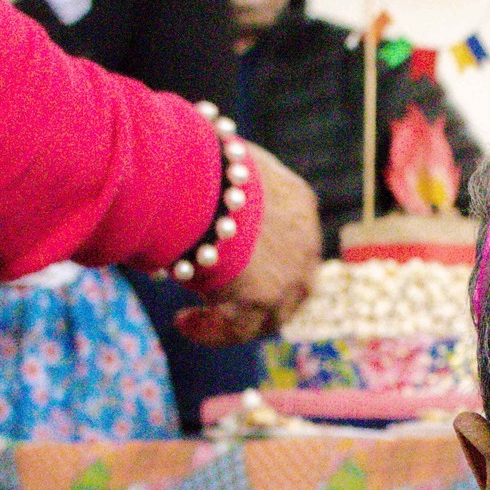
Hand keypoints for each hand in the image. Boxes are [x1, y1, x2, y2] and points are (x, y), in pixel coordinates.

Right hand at [177, 142, 321, 346]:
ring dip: (234, 317)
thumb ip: (224, 182)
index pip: (293, 236)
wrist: (193, 176)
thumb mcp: (221, 163)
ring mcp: (289, 275)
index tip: (235, 257)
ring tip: (194, 316)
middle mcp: (305, 242)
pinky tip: (184, 322)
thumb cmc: (193, 159)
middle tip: (224, 295)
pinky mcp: (262, 300)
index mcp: (299, 201)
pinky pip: (237, 329)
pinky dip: (211, 330)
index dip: (267, 252)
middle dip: (260, 291)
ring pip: (270, 313)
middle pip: (292, 281)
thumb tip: (200, 181)